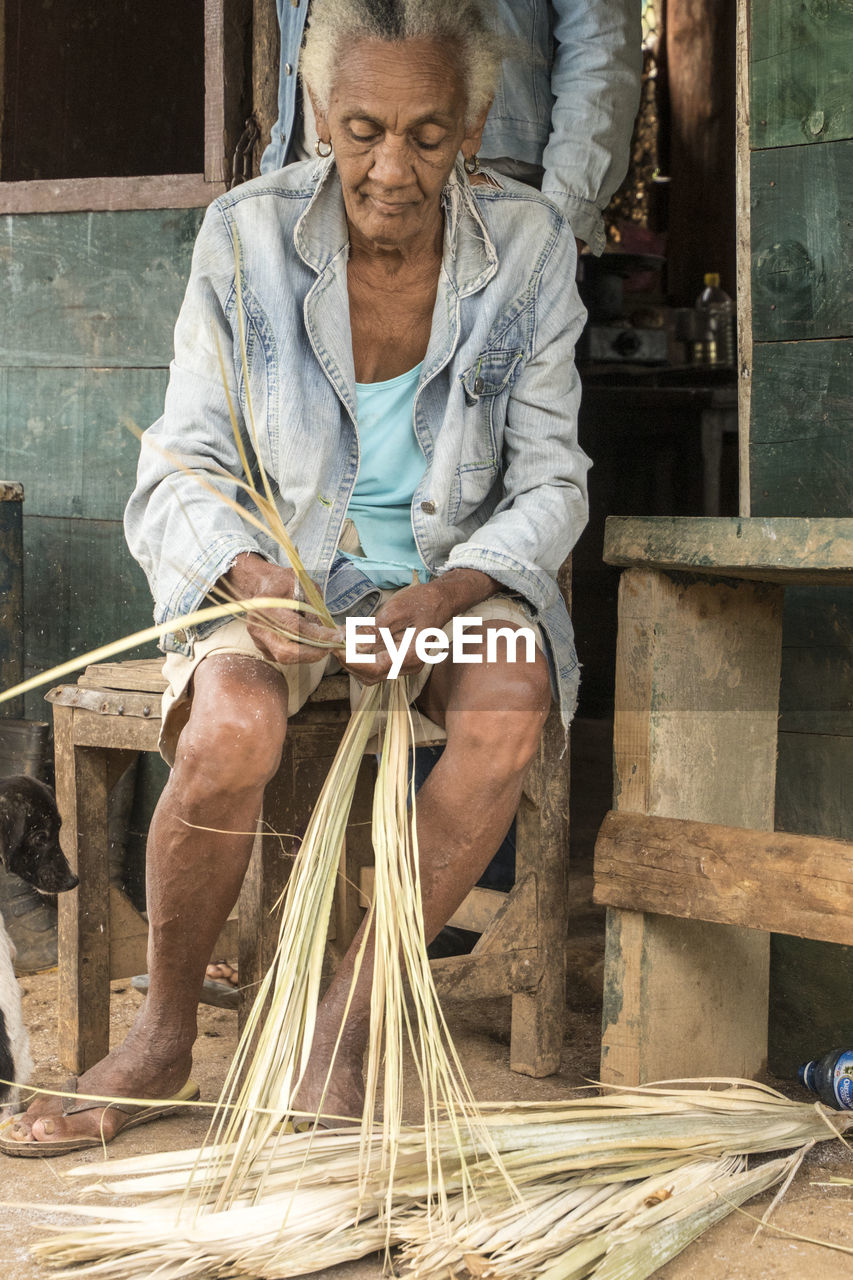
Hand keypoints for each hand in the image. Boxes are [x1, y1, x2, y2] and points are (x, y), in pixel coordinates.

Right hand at [220, 553, 342, 664]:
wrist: (262, 586)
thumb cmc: (283, 583)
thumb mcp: (302, 584)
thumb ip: (314, 605)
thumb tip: (328, 629)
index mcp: (266, 607)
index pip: (295, 628)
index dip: (318, 635)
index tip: (337, 636)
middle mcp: (258, 627)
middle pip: (286, 652)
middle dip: (313, 653)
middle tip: (333, 645)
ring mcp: (258, 640)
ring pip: (287, 658)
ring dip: (310, 654)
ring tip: (326, 643)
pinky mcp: (263, 648)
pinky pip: (285, 657)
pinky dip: (302, 654)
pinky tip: (312, 643)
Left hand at [337, 569, 497, 684]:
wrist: (442, 600)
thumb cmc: (422, 601)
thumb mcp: (396, 610)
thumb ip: (375, 630)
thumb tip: (353, 643)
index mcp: (409, 656)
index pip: (374, 669)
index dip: (351, 661)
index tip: (334, 647)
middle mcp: (408, 666)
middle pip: (371, 675)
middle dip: (349, 662)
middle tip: (333, 643)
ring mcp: (405, 666)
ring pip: (372, 673)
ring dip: (354, 661)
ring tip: (340, 642)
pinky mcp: (400, 660)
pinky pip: (378, 665)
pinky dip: (362, 657)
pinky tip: (353, 642)